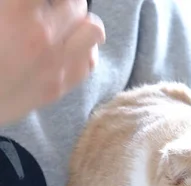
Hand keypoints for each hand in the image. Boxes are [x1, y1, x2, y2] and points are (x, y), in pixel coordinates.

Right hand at [0, 0, 104, 124]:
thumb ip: (13, 5)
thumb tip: (23, 4)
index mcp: (18, 10)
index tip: (39, 2)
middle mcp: (42, 37)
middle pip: (77, 4)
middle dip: (65, 0)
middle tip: (47, 7)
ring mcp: (54, 65)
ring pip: (92, 31)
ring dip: (81, 22)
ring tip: (66, 23)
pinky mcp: (57, 88)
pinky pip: (88, 63)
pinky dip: (84, 50)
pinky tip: (69, 47)